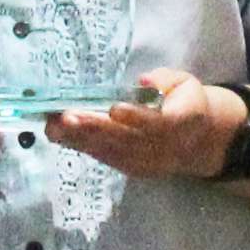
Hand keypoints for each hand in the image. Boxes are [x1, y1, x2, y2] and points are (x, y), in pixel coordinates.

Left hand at [45, 68, 238, 180]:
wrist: (196, 140)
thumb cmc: (184, 101)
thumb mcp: (184, 82)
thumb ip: (166, 80)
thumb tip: (144, 82)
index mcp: (185, 121)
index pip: (159, 122)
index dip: (136, 117)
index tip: (114, 109)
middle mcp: (166, 147)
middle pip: (128, 139)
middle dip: (95, 128)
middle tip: (67, 117)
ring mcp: (148, 162)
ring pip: (112, 151)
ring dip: (81, 139)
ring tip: (54, 125)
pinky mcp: (133, 169)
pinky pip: (106, 157)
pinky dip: (82, 146)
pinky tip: (61, 135)